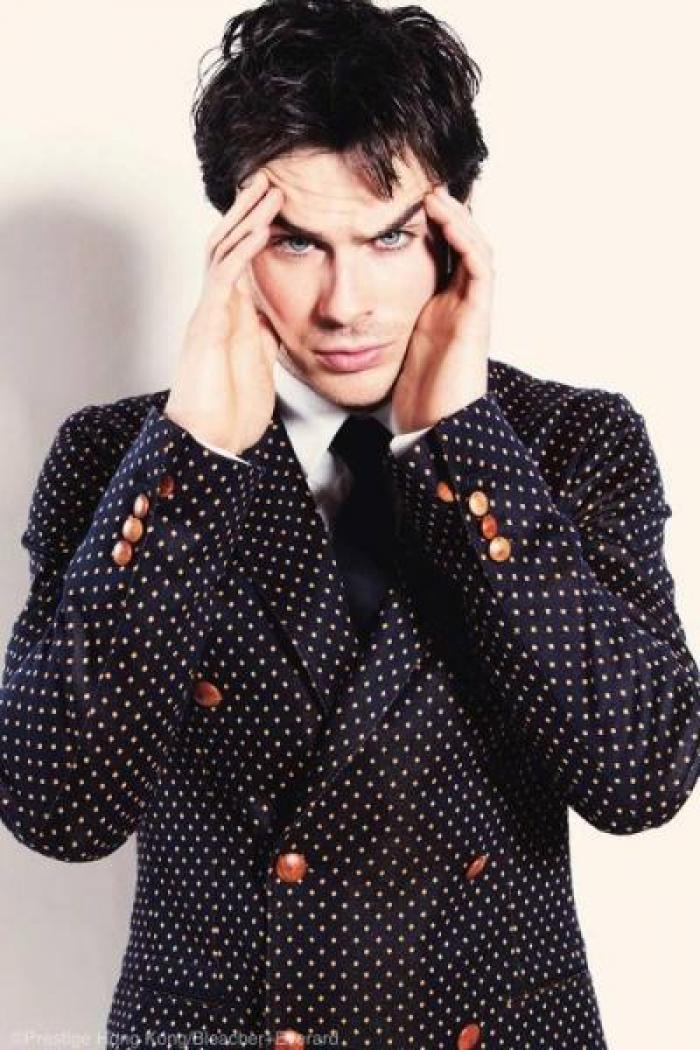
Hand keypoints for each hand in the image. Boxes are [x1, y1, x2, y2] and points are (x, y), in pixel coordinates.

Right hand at [164, 170, 283, 455]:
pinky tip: (260, 229)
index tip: (281, 203)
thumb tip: (274, 316)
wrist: (210, 444)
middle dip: (248, 210)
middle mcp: (216, 308)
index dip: (256, 228)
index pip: (241, 260)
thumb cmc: (231, 412)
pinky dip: (242, 250)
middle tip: (272, 178)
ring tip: (269, 189)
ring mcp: (209, 314)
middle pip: (227, 244)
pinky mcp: (206, 326)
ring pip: (221, 251)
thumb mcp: (259, 365)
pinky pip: (223, 279)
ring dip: (246, 218)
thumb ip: (264, 336)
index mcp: (231, 316)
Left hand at [391, 184, 492, 432]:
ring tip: (434, 189)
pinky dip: (465, 237)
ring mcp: (470, 308)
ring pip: (473, 246)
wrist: (435, 429)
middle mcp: (456, 303)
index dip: (422, 227)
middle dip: (445, 212)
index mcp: (436, 309)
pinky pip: (478, 266)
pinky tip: (445, 215)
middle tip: (423, 180)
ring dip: (456, 215)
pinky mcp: (478, 316)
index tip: (397, 199)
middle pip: (458, 244)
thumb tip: (334, 312)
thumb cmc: (410, 399)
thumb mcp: (384, 351)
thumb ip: (371, 326)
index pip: (435, 256)